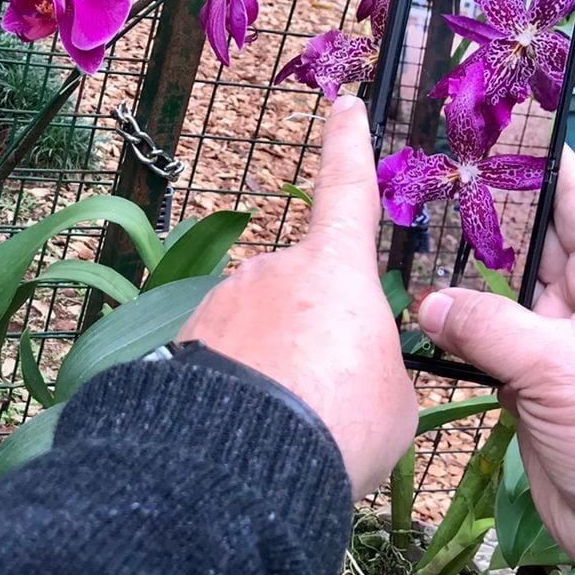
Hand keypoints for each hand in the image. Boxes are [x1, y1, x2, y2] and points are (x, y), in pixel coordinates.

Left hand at [179, 94, 415, 495]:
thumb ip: (376, 367)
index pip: (347, 188)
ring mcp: (222, 304)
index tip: (344, 105)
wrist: (240, 470)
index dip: (350, 146)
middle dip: (317, 339)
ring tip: (288, 432)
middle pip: (306, 293)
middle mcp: (272, 271)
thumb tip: (350, 366)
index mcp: (335, 269)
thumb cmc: (341, 425)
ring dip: (276, 370)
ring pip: (262, 332)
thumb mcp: (393, 399)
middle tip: (331, 403)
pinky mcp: (181, 343)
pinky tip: (245, 435)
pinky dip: (239, 392)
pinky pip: (224, 362)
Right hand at [417, 149, 574, 574]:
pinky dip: (454, 325)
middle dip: (482, 209)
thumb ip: (490, 326)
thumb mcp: (565, 372)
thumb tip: (427, 301)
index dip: (537, 156)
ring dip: (460, 270)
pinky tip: (412, 303)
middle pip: (530, 239)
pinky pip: (487, 341)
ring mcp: (561, 345)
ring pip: (501, 291)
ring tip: (404, 228)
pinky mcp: (534, 386)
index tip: (489, 118)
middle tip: (422, 171)